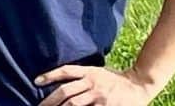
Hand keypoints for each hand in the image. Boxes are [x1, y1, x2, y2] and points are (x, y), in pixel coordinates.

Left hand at [35, 65, 152, 104]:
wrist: (139, 85)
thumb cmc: (116, 79)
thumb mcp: (98, 71)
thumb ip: (82, 75)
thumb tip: (64, 80)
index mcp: (88, 72)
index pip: (65, 71)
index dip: (49, 75)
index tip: (35, 81)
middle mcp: (91, 82)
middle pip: (66, 91)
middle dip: (50, 100)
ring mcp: (99, 97)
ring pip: (74, 104)